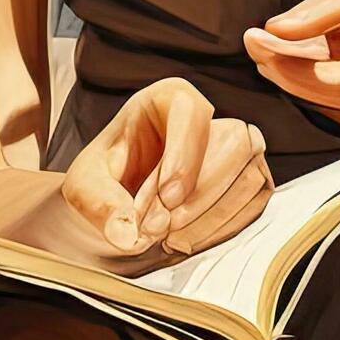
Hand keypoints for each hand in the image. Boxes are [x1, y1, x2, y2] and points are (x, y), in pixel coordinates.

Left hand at [62, 79, 271, 257]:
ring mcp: (238, 151)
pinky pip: (254, 205)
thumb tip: (126, 234)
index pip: (192, 112)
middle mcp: (212, 119)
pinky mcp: (249, 182)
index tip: (166, 198)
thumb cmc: (107, 178)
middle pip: (234, 143)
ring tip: (168, 237)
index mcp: (169, 100)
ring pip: (251, 175)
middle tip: (157, 226)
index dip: (184, 155)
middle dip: (199, 194)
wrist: (122, 198)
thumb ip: (100, 204)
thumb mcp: (85, 186)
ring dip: (211, 216)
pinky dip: (222, 229)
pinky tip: (187, 239)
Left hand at [248, 0, 339, 131]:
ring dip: (284, 71)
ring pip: (318, 95)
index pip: (335, 78)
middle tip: (253, 40)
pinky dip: (296, 73)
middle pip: (321, 91)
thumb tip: (276, 27)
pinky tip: (278, 54)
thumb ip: (322, 12)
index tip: (260, 37)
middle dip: (280, 66)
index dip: (292, 63)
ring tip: (260, 44)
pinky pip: (322, 90)